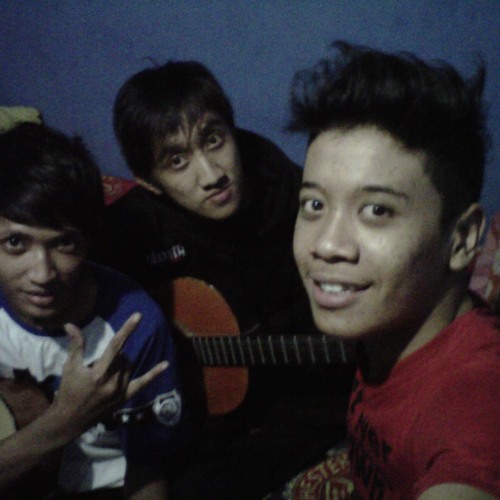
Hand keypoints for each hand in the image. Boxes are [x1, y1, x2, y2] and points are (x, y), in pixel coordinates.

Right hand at [52, 313, 167, 436]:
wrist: (69, 421)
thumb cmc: (68, 391)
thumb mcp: (70, 367)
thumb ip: (76, 345)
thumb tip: (70, 324)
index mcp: (99, 373)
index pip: (115, 345)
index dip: (127, 329)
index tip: (138, 316)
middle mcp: (113, 382)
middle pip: (122, 356)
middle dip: (113, 356)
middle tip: (97, 367)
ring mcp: (121, 391)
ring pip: (129, 366)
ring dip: (121, 364)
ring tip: (104, 375)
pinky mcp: (125, 398)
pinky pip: (142, 383)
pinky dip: (154, 373)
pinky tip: (166, 364)